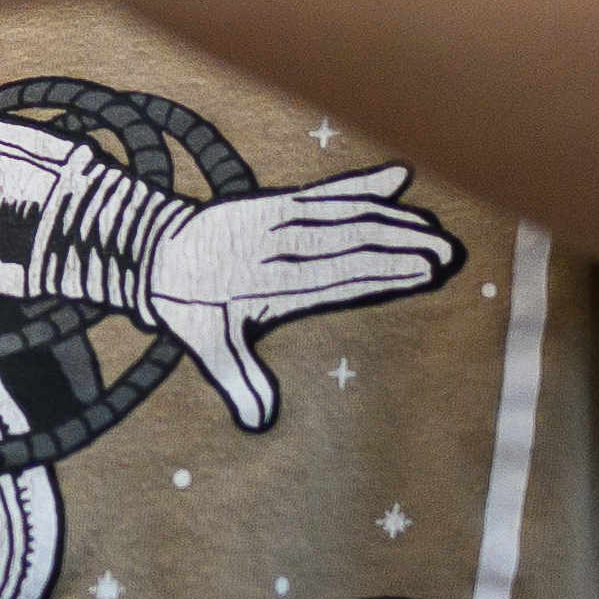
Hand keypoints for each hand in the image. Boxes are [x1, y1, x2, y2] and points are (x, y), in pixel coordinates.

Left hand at [145, 172, 453, 430]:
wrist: (152, 250)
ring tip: (436, 229)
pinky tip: (400, 176)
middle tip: (446, 253)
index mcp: (263, 280)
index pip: (331, 275)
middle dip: (399, 244)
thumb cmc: (188, 304)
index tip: (422, 270)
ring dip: (392, 218)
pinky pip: (325, 192)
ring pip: (343, 214)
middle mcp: (275, 243)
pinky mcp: (278, 200)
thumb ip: (238, 379)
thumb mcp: (205, 344)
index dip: (379, 270)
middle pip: (346, 240)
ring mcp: (277, 217)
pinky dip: (362, 184)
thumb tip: (259, 423)